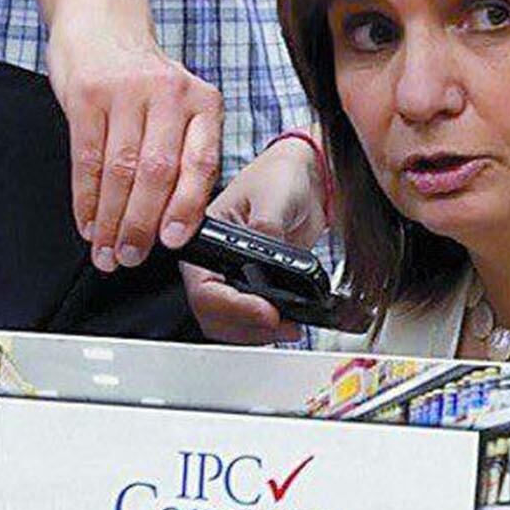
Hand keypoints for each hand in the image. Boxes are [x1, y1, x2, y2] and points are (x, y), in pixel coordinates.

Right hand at [48, 28, 223, 270]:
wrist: (102, 22)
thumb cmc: (144, 76)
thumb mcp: (180, 106)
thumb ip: (184, 152)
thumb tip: (180, 221)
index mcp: (203, 102)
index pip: (200, 163)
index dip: (186, 208)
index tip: (172, 241)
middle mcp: (169, 95)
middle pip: (156, 172)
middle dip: (141, 224)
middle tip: (130, 256)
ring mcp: (126, 92)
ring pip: (119, 171)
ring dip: (110, 220)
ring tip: (106, 250)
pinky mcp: (87, 95)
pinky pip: (85, 159)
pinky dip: (85, 198)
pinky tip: (87, 222)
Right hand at [181, 135, 331, 343]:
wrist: (305, 180)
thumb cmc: (280, 176)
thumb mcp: (273, 197)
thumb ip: (266, 229)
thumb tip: (268, 263)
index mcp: (207, 238)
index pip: (204, 287)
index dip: (234, 307)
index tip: (267, 311)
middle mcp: (214, 262)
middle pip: (213, 315)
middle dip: (247, 326)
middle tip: (281, 324)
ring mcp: (233, 278)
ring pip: (229, 325)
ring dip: (258, 333)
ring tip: (290, 326)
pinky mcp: (254, 288)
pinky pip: (251, 321)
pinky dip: (269, 329)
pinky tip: (290, 322)